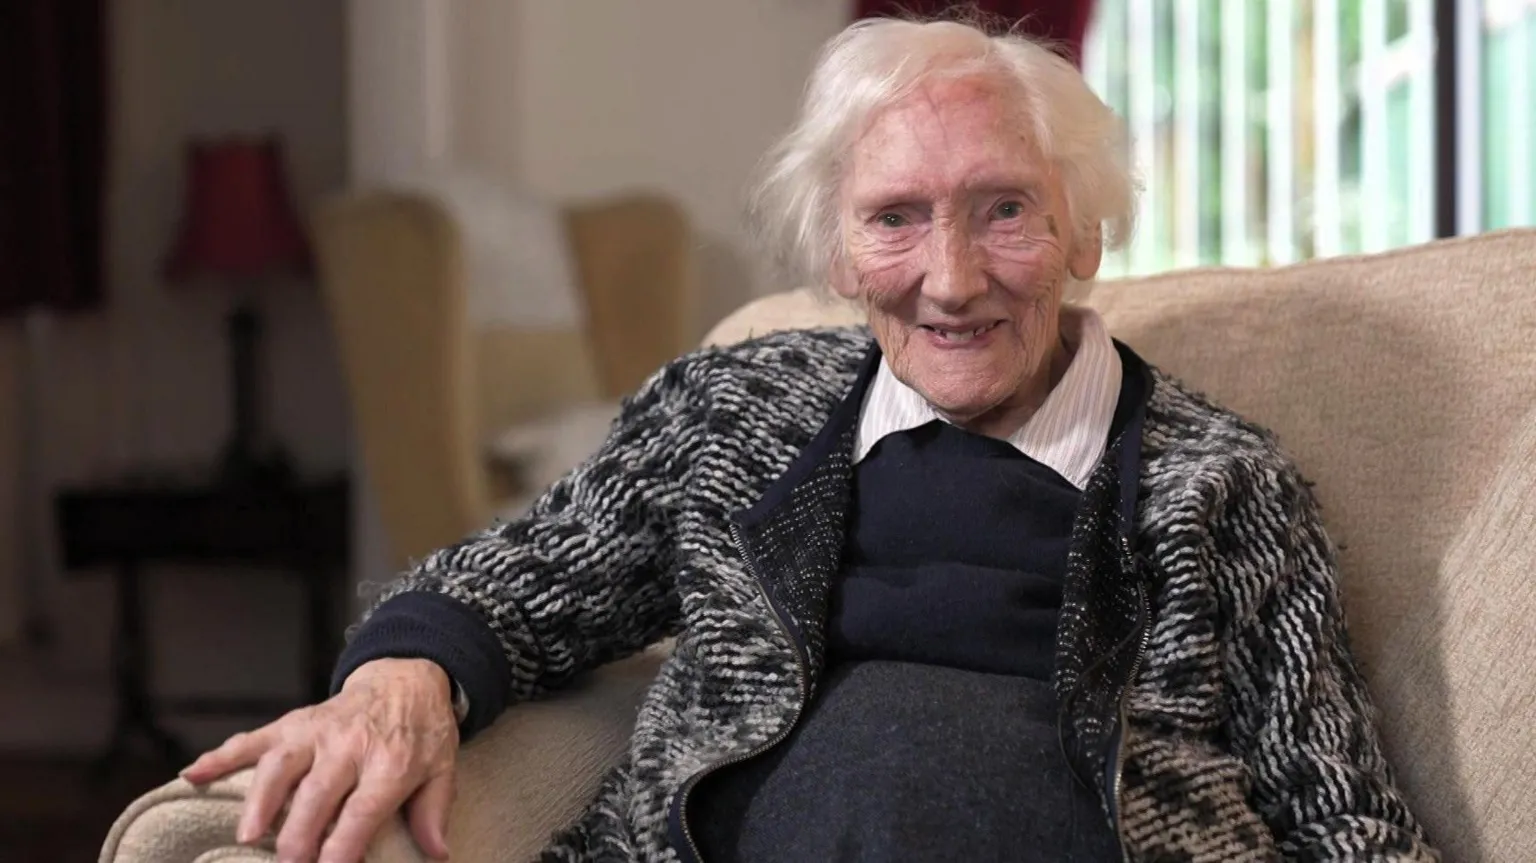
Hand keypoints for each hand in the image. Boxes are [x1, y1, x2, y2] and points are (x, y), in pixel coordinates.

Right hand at [181, 658, 459, 862]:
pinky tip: (194, 774)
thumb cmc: (422, 732)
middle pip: (318, 792)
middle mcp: (350, 745)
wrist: (406, 678)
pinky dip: (222, 756)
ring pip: (282, 764)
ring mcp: (318, 731)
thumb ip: (434, 813)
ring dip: (262, 799)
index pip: (363, 809)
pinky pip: (254, 738)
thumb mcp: (442, 769)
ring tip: (247, 834)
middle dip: (299, 834)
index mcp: (391, 762)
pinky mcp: (294, 722)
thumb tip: (437, 855)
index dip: (343, 844)